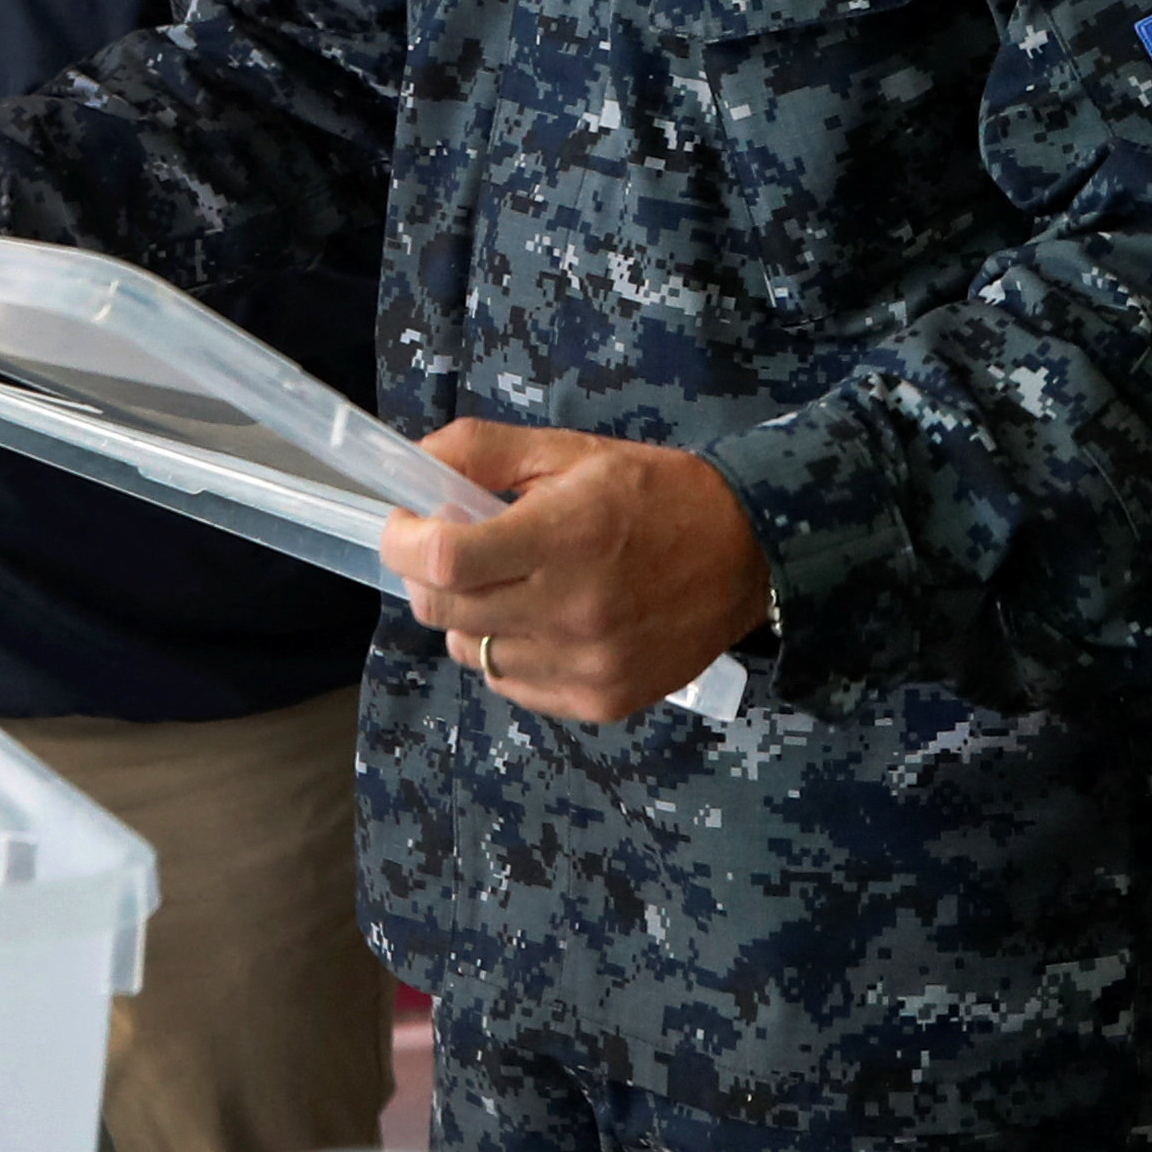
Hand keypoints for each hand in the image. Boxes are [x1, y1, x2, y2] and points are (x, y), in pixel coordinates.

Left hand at [382, 419, 771, 726]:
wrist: (749, 553)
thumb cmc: (655, 493)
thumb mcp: (572, 450)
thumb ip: (483, 451)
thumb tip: (410, 465)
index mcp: (567, 535)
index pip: (445, 558)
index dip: (403, 541)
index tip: (404, 524)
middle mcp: (573, 608)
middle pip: (443, 610)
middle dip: (427, 575)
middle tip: (452, 551)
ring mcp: (586, 664)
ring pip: (470, 652)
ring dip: (470, 616)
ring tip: (510, 586)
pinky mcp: (600, 701)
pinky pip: (511, 683)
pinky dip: (508, 652)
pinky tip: (542, 621)